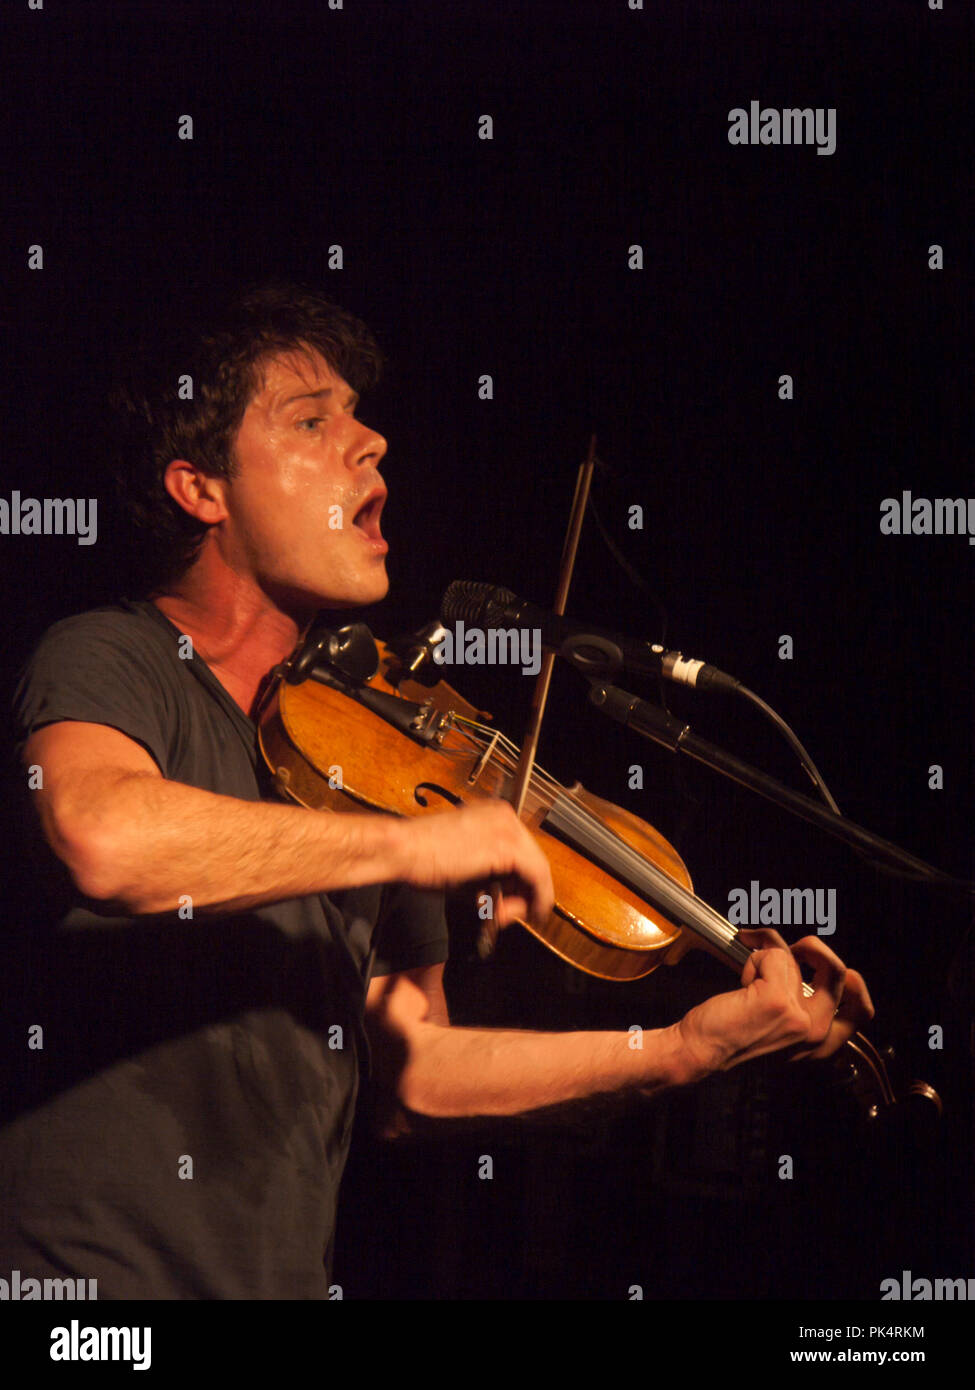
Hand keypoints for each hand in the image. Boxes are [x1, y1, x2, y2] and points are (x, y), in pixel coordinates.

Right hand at [396, 800, 554, 929]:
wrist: (401, 850)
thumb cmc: (419, 857)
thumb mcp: (463, 866)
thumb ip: (488, 879)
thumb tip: (507, 902)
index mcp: (493, 814)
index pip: (522, 851)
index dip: (518, 882)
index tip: (513, 901)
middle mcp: (504, 816)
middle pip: (533, 859)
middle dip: (522, 892)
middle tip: (505, 914)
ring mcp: (508, 829)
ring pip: (538, 870)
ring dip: (523, 899)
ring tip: (497, 916)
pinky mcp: (507, 847)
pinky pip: (537, 877)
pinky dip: (533, 898)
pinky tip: (514, 913)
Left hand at [674, 928, 874, 1079]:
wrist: (699, 1051)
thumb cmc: (730, 1036)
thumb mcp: (779, 1029)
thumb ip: (800, 1006)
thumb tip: (801, 959)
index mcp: (821, 1043)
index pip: (862, 1011)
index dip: (851, 981)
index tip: (824, 968)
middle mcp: (817, 1034)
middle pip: (843, 973)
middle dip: (817, 949)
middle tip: (794, 949)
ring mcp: (800, 1016)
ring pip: (795, 957)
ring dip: (767, 954)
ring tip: (749, 973)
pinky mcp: (778, 999)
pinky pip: (772, 954)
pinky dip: (752, 957)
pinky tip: (741, 981)